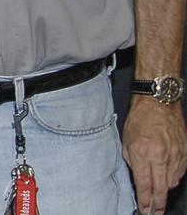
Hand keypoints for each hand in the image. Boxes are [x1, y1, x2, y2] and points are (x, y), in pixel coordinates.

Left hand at [123, 96, 186, 213]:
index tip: (144, 210)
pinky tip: (168, 179)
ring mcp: (175, 155)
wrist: (158, 103)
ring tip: (159, 196)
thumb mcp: (126, 141)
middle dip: (157, 204)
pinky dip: (174, 178)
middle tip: (154, 212)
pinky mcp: (185, 152)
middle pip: (161, 188)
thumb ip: (132, 162)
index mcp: (142, 153)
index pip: (145, 185)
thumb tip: (138, 180)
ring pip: (172, 182)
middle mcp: (161, 156)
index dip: (145, 201)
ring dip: (165, 190)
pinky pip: (180, 172)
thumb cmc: (139, 119)